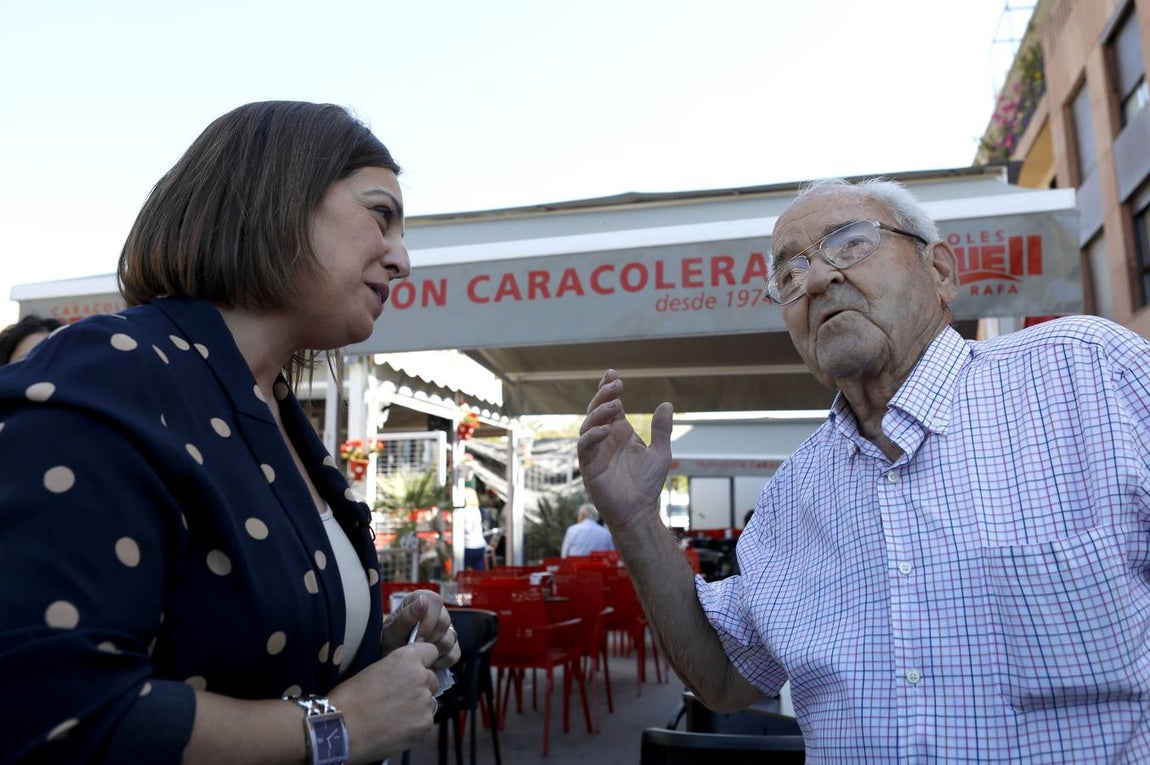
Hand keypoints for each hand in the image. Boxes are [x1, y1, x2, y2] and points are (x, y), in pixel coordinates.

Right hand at [329, 641, 440, 759]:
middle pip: (432, 680)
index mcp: (407, 658)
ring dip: (418, 708)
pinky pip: (426, 723)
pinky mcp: (425, 725)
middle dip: (420, 687)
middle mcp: (421, 677)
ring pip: (430, 703)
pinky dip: (415, 726)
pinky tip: (395, 730)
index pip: (431, 651)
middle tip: (399, 699)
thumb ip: (397, 669)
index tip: (415, 670)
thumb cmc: (349, 698)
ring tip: (394, 717)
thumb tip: (405, 675)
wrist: (341, 727)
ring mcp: (425, 702)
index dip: (423, 662)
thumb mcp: (375, 670)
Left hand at [382, 591, 459, 670]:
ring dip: (433, 651)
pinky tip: (427, 664)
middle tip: (414, 649)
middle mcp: (436, 612)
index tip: (416, 638)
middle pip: (444, 621)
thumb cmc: (389, 643)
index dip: (428, 620)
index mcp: (420, 600)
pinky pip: (454, 654)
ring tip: (418, 657)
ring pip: (450, 639)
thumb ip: (406, 617)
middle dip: (428, 639)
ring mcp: (446, 629)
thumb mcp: (392, 632)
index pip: (435, 601)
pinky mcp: (452, 646)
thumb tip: (423, 600)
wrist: (392, 664)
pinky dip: (440, 663)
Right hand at [578, 370, 672, 535]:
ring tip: (614, 405)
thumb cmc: (647, 484)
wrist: (639, 510)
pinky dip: (592, 436)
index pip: (610, 405)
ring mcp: (595, 451)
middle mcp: (605, 439)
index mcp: (619, 433)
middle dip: (603, 395)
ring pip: (588, 425)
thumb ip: (661, 430)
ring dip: (599, 413)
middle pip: (597, 410)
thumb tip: (666, 404)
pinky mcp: (589, 466)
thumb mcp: (660, 452)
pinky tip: (605, 430)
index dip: (609, 389)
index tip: (613, 374)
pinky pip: (585, 446)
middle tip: (615, 384)